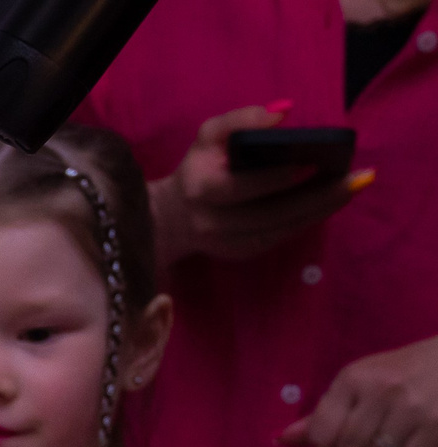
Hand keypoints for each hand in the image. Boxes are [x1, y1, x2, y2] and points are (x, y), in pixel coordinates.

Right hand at [148, 105, 357, 267]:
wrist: (173, 217)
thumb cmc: (199, 168)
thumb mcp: (208, 136)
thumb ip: (240, 120)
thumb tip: (283, 115)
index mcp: (200, 189)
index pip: (238, 188)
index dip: (272, 179)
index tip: (306, 163)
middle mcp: (212, 222)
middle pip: (270, 214)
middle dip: (314, 196)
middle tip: (353, 178)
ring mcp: (227, 243)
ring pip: (281, 229)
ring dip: (320, 209)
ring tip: (352, 187)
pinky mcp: (242, 252)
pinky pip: (281, 237)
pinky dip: (308, 219)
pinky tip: (332, 201)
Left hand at [281, 335, 437, 446]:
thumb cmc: (406, 371)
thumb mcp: (362, 380)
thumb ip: (324, 412)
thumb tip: (281, 439)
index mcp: (355, 377)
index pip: (321, 433)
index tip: (339, 441)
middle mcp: (381, 390)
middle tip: (367, 445)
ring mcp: (412, 408)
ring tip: (389, 443)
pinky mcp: (436, 425)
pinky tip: (412, 443)